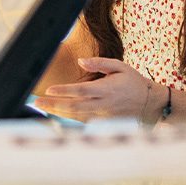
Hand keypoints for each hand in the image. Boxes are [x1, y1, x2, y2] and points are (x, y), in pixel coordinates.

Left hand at [34, 58, 165, 121]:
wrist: (149, 103)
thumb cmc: (132, 81)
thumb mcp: (120, 66)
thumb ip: (99, 63)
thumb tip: (80, 61)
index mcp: (106, 89)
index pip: (81, 91)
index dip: (64, 91)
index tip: (49, 90)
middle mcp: (103, 104)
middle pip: (74, 107)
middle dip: (54, 105)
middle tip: (36, 102)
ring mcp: (102, 116)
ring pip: (76, 116)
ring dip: (57, 112)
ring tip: (41, 107)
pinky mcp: (103, 123)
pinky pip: (82, 121)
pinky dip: (68, 118)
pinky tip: (55, 113)